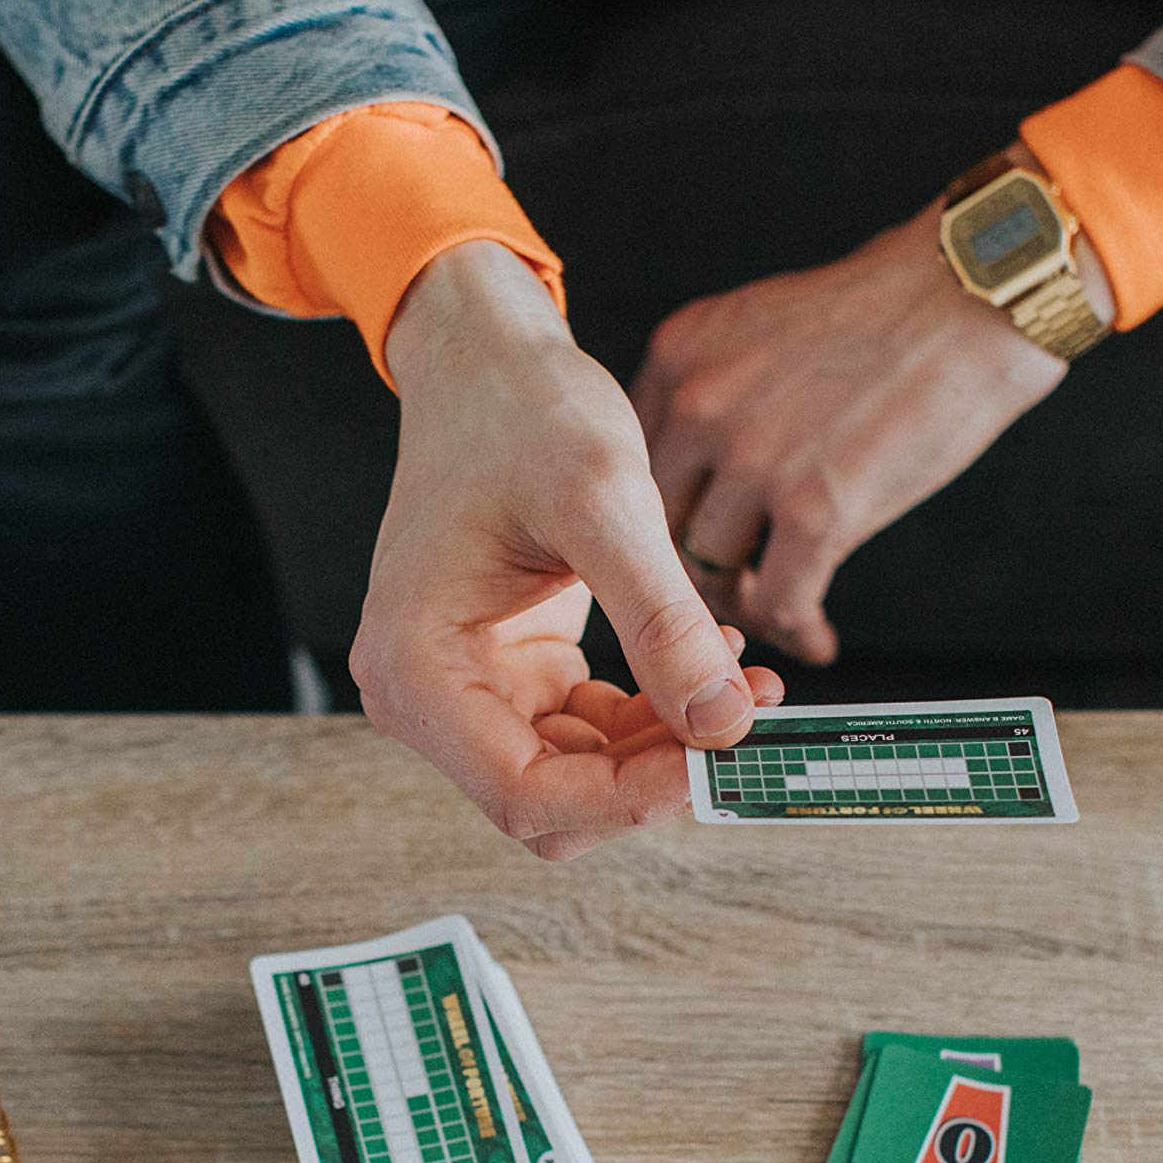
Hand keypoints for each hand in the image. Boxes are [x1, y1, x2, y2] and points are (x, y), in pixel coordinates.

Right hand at [353, 243, 783, 859]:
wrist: (490, 360)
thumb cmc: (520, 413)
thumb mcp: (603, 502)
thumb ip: (662, 620)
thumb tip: (723, 724)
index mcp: (415, 670)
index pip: (525, 794)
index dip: (627, 799)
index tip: (717, 758)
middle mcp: (428, 698)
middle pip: (553, 802)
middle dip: (652, 778)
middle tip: (743, 721)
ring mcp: (469, 692)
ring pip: (581, 778)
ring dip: (667, 747)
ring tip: (747, 681)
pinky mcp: (513, 676)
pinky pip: (593, 735)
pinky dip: (657, 714)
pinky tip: (711, 659)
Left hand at [632, 155, 1110, 663]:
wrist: (972, 295)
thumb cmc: (884, 311)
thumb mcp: (758, 326)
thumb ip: (712, 392)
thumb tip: (700, 481)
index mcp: (679, 357)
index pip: (632, 471)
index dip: (657, 523)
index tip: (690, 549)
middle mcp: (699, 408)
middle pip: (661, 530)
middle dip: (695, 575)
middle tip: (736, 596)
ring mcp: (754, 461)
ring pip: (714, 576)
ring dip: (749, 609)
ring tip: (782, 616)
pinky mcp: (816, 510)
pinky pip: (782, 602)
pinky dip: (797, 631)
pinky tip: (818, 638)